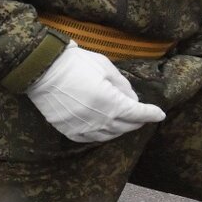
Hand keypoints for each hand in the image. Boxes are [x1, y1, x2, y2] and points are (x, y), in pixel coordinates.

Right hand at [25, 41, 165, 142]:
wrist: (42, 69)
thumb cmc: (76, 63)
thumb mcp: (105, 67)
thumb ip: (122, 85)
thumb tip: (132, 99)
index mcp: (110, 102)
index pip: (138, 113)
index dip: (151, 113)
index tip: (159, 114)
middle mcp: (99, 119)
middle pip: (125, 126)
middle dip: (137, 121)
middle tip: (141, 116)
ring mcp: (82, 127)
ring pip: (109, 135)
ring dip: (120, 130)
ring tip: (125, 123)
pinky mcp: (68, 130)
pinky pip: (89, 139)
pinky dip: (101, 135)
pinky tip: (103, 130)